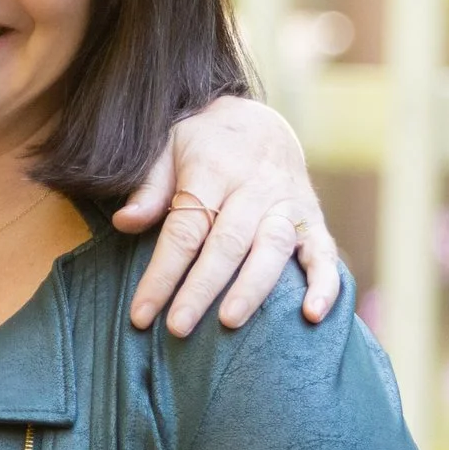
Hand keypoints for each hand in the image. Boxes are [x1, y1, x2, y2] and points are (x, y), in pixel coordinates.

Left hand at [114, 96, 339, 335]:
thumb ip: (149, 188)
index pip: (184, 230)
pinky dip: (324, 284)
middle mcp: (253, 189)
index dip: (162, 273)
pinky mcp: (314, 220)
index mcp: (212, 171)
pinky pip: (324, 253)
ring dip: (252, 288)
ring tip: (230, 322)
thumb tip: (124, 223)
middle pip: (226, 244)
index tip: (141, 313)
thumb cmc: (202, 143)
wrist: (258, 121)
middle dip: (201, 288)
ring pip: (271, 249)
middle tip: (178, 327)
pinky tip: (313, 316)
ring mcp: (288, 204)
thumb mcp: (166, 149)